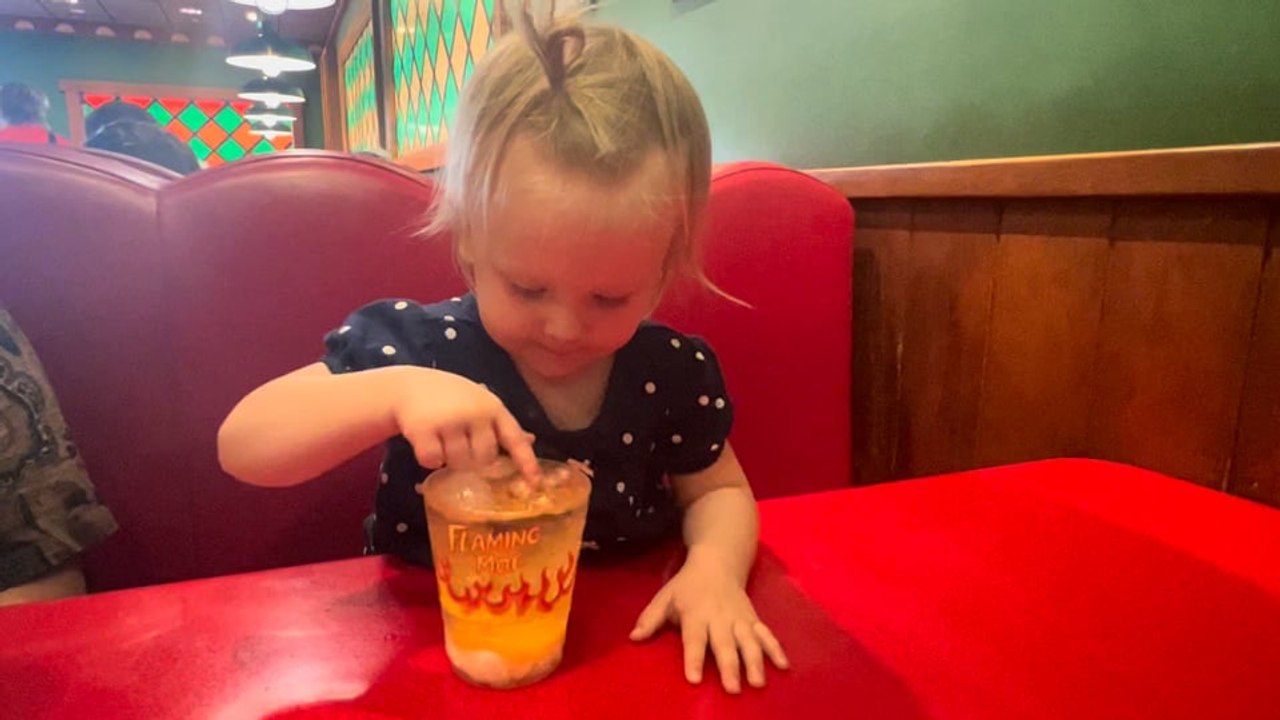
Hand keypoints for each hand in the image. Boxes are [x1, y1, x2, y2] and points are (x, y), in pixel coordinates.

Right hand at [391, 367, 537, 477]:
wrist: (410, 385)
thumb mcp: (480, 403)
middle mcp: (475, 414)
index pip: (514, 439)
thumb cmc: (451, 397)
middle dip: (473, 458)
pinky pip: (433, 462)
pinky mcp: (425, 429)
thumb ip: (500, 423)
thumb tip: (530, 440)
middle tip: (459, 443)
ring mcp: (450, 421)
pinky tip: (426, 442)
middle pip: (485, 458)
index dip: (526, 462)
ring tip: (442, 439)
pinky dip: (429, 459)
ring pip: (459, 463)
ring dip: (449, 459)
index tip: (534, 483)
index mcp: (493, 408)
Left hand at [630, 550, 788, 692]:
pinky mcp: (753, 619)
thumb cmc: (687, 585)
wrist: (718, 561)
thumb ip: (650, 619)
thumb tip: (634, 638)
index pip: (694, 638)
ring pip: (749, 641)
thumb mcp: (665, 597)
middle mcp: (720, 618)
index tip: (694, 679)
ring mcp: (740, 619)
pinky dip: (775, 649)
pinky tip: (783, 666)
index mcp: (696, 613)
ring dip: (755, 662)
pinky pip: (766, 634)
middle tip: (732, 688)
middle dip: (729, 666)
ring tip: (758, 683)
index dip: (694, 658)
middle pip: (725, 644)